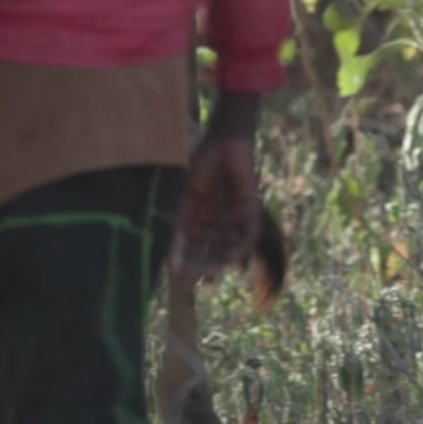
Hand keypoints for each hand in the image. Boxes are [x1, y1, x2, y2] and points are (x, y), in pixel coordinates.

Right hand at [178, 89, 264, 277]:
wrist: (224, 141)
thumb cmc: (203, 164)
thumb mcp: (186, 200)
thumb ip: (180, 227)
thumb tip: (171, 256)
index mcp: (202, 217)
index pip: (194, 246)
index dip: (187, 263)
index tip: (177, 280)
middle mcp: (220, 221)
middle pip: (212, 250)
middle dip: (203, 267)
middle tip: (194, 282)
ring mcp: (236, 216)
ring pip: (231, 247)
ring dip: (220, 261)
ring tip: (210, 273)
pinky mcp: (251, 210)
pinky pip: (248, 235)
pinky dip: (239, 246)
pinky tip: (229, 256)